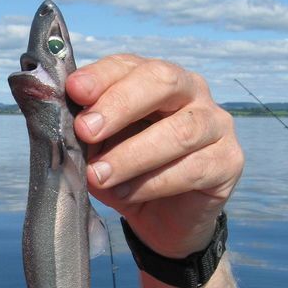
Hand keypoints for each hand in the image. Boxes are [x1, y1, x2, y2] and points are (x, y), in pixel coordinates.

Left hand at [66, 55, 242, 258]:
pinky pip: (193, 167)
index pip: (130, 65)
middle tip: (86, 130)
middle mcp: (191, 93)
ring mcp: (216, 124)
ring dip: (133, 154)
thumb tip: (57, 119)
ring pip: (180, 130)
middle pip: (162, 81)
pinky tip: (126, 194)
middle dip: (119, 104)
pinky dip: (153, 183)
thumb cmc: (129, 176)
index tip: (74, 91)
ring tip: (99, 176)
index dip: (102, 76)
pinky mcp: (229, 161)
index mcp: (155, 80)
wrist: (163, 223)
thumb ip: (85, 134)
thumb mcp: (99, 152)